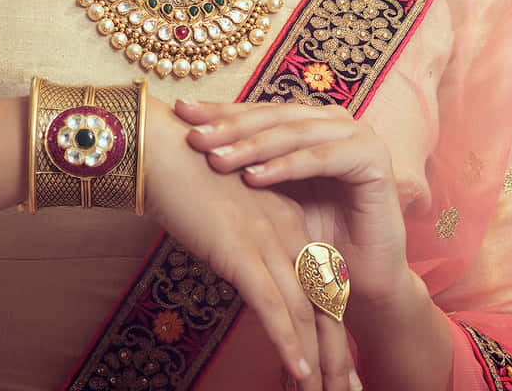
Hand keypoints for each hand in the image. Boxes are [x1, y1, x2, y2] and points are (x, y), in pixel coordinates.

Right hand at [142, 96, 359, 390]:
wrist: (159, 144)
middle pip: (322, 304)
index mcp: (287, 219)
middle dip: (336, 353)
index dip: (333, 325)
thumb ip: (240, 236)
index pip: (319, 283)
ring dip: (319, 360)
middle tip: (352, 389)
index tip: (340, 363)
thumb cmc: (183, 169)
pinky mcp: (240, 250)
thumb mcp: (224, 207)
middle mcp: (286, 233)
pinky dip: (287, 342)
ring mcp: (265, 242)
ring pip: (304, 312)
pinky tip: (299, 372)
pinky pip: (271, 306)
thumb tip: (238, 264)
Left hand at [174, 99, 410, 313]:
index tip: (179, 113)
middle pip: (273, 117)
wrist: (359, 283)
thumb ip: (244, 166)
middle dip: (230, 126)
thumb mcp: (270, 198)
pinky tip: (254, 177)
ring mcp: (357, 136)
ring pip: (294, 134)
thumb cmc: (312, 241)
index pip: (258, 112)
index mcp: (309, 123)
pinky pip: (322, 158)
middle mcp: (334, 122)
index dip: (219, 111)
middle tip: (194, 137)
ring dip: (253, 146)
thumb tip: (186, 141)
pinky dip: (286, 166)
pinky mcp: (374, 158)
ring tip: (217, 159)